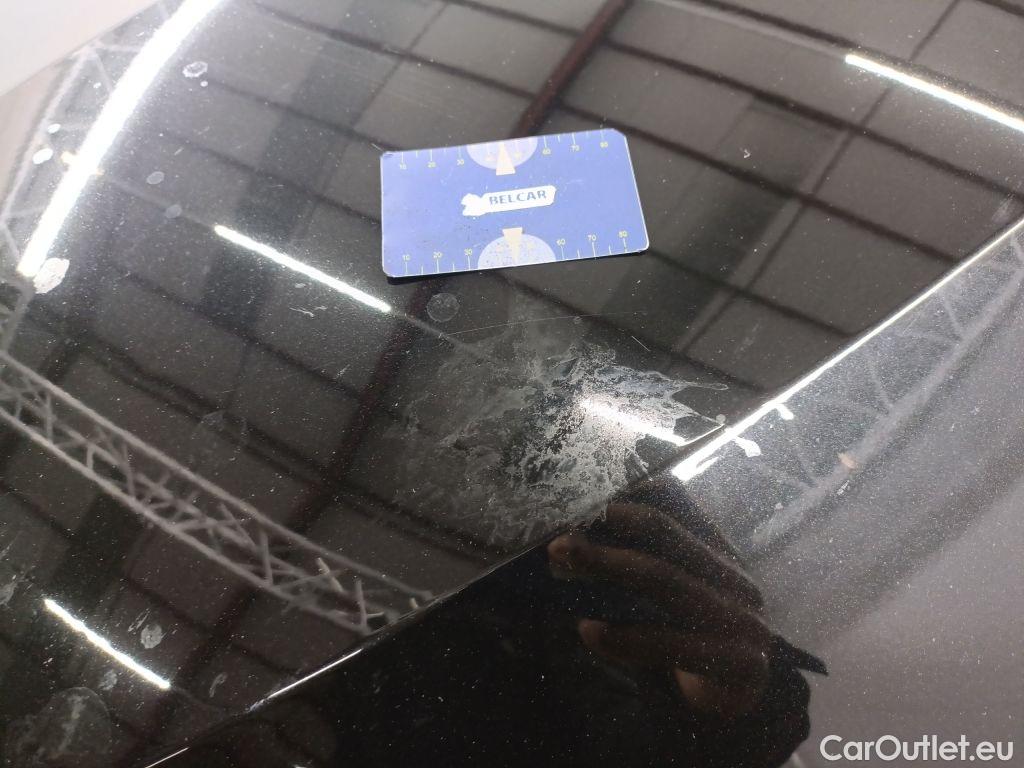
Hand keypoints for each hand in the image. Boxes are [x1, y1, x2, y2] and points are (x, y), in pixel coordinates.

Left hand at [548, 502, 770, 717]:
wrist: (735, 722)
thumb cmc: (690, 656)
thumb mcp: (667, 611)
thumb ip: (637, 578)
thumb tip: (573, 551)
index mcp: (720, 559)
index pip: (677, 513)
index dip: (630, 503)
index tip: (585, 502)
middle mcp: (736, 581)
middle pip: (666, 538)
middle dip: (609, 532)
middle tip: (560, 539)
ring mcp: (745, 620)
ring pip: (667, 581)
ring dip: (609, 568)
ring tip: (564, 566)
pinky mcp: (744, 664)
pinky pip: (675, 644)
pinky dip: (628, 638)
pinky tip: (590, 631)